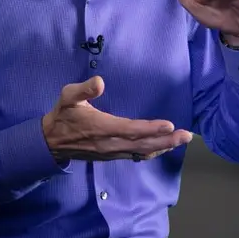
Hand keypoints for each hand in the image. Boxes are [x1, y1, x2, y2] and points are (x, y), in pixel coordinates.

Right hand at [42, 76, 192, 161]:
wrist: (51, 141)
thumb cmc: (63, 115)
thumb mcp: (68, 97)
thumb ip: (84, 89)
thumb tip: (100, 82)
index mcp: (102, 128)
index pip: (130, 129)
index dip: (150, 129)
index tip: (169, 125)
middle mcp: (110, 143)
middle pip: (143, 144)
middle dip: (166, 140)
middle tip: (187, 136)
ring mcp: (112, 152)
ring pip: (142, 151)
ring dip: (163, 147)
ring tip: (182, 140)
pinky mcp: (113, 155)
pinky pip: (136, 155)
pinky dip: (152, 152)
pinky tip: (164, 147)